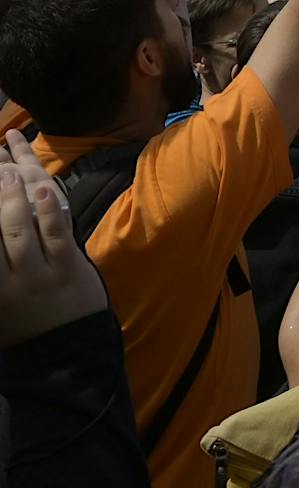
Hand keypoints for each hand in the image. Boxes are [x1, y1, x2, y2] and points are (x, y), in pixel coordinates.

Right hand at [0, 131, 106, 347]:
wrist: (63, 354)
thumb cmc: (25, 323)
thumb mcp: (0, 302)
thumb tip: (2, 222)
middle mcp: (6, 280)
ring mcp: (38, 272)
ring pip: (19, 227)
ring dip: (12, 195)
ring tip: (6, 170)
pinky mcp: (68, 266)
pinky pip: (57, 232)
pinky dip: (49, 208)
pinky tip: (43, 186)